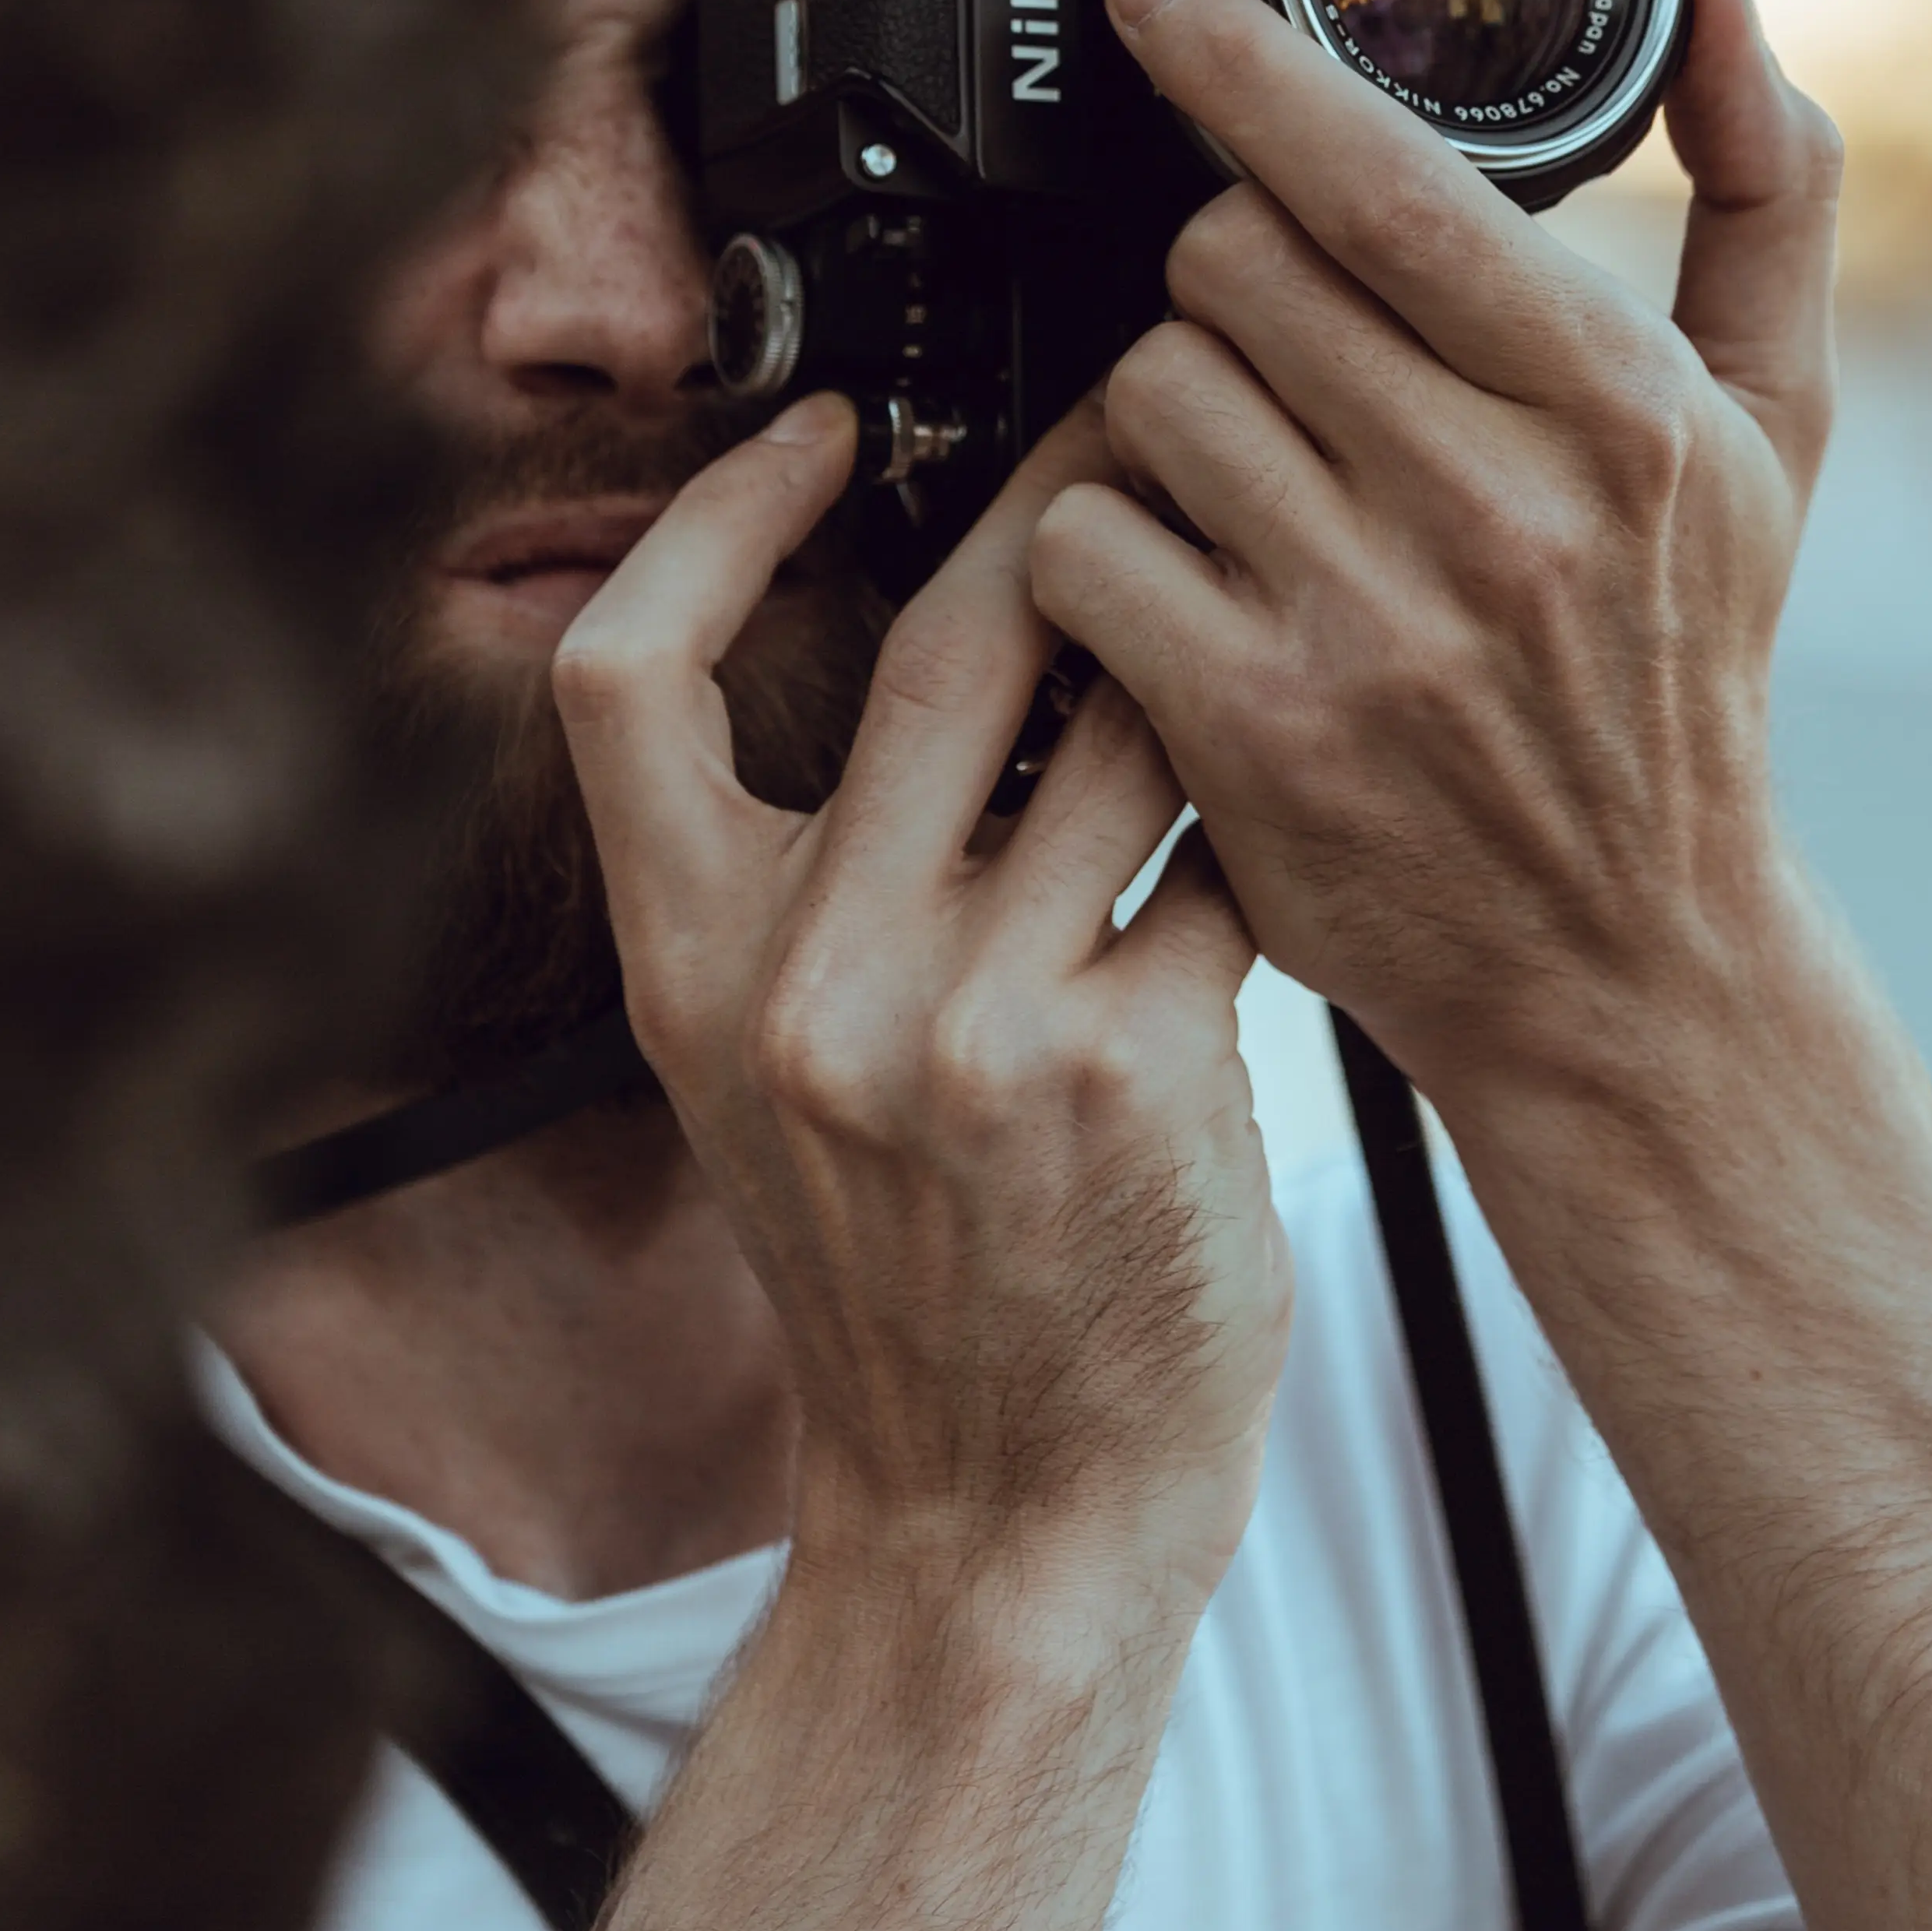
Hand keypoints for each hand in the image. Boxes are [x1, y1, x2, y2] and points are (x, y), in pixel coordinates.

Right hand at [550, 401, 1291, 1620]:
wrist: (1001, 1521)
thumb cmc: (913, 1286)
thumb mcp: (774, 1077)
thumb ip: (814, 879)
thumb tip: (944, 633)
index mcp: (691, 969)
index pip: (626, 678)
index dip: (714, 522)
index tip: (818, 431)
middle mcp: (810, 985)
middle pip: (940, 639)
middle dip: (1064, 494)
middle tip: (1138, 409)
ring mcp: (966, 1028)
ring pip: (1117, 725)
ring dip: (1201, 638)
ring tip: (1255, 572)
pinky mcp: (1125, 1069)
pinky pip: (1218, 858)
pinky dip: (1264, 814)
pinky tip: (1306, 807)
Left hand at [1026, 0, 1840, 1126]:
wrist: (1630, 965)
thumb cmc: (1683, 666)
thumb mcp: (1778, 427)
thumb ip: (1767, 191)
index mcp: (1621, 409)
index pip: (1383, 186)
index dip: (1243, 63)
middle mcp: (1499, 512)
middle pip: (1228, 266)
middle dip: (1228, 278)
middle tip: (1284, 349)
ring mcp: (1370, 628)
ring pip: (1146, 392)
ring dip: (1167, 409)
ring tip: (1254, 475)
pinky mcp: (1252, 732)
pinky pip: (1086, 542)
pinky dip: (1103, 544)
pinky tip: (1184, 577)